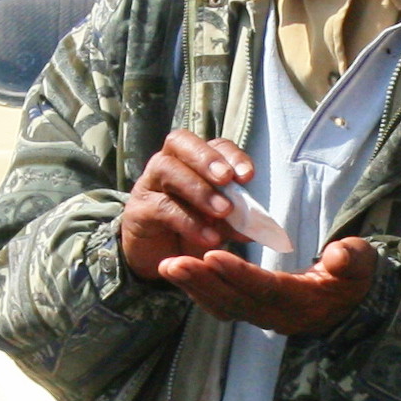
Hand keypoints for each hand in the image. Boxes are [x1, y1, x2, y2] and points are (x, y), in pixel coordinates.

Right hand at [119, 132, 257, 283]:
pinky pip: (162, 206)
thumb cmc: (191, 231)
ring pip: (167, 169)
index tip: (248, 176)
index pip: (213, 144)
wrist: (158, 258)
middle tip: (227, 179)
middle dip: (207, 158)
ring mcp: (149, 184)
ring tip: (222, 210)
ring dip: (198, 188)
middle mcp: (167, 163)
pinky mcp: (138, 210)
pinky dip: (188, 220)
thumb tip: (262, 226)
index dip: (231, 155)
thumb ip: (237, 219)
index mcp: (192, 160)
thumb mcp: (219, 223)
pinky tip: (208, 236)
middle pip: (180, 142)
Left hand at [163, 236, 378, 334]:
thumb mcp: (362, 263)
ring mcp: (265, 318)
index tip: (212, 255)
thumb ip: (352, 258)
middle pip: (235, 301)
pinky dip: (200, 292)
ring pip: (224, 307)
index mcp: (304, 302)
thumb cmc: (356, 276)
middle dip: (203, 282)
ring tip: (167, 267)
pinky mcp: (255, 314)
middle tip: (172, 262)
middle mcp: (280, 316)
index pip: (266, 289)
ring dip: (195, 288)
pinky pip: (223, 307)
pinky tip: (180, 275)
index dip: (238, 274)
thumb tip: (337, 255)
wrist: (355, 304)